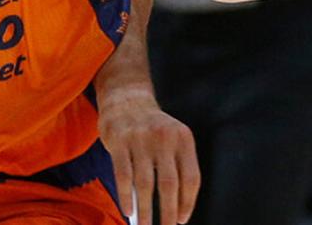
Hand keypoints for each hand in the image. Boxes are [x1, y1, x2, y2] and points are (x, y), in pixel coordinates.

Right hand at [98, 86, 198, 224]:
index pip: (191, 177)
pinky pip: (123, 176)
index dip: (188, 203)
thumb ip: (177, 167)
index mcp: (183, 138)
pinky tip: (128, 211)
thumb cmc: (153, 130)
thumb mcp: (173, 139)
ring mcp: (140, 138)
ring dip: (146, 211)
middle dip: (169, 212)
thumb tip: (176, 209)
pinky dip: (127, 197)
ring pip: (145, 184)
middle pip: (170, 184)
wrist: (127, 99)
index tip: (182, 221)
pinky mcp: (119, 141)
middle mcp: (164, 137)